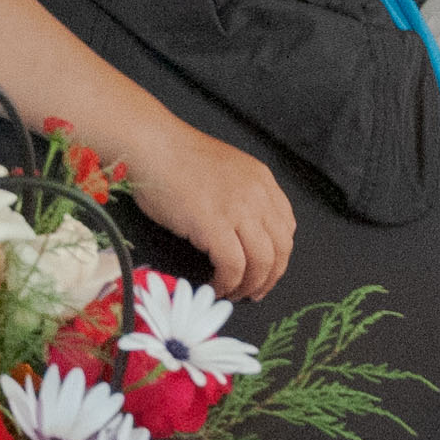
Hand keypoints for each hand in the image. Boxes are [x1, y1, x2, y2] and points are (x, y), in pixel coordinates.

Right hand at [129, 128, 293, 300]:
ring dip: (250, 285)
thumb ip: (241, 194)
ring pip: (262, 262)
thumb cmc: (175, 158)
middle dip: (270, 277)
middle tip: (254, 292)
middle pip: (281, 248)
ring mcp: (238, 210)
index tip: (266, 270)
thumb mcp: (224, 170)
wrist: (153, 146)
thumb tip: (239, 228)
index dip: (279, 255)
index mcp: (261, 180)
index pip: (286, 226)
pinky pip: (233, 266)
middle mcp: (257, 194)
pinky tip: (215, 286)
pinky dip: (227, 283)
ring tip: (233, 293)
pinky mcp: (214, 225)